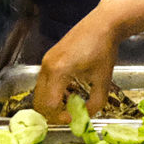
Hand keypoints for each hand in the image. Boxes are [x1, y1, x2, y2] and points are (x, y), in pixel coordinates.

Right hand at [34, 5, 120, 123]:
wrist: (102, 23)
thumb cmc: (104, 49)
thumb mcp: (104, 79)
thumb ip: (96, 101)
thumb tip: (87, 115)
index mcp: (59, 71)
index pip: (49, 104)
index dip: (58, 116)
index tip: (72, 119)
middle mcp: (47, 66)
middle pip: (39, 100)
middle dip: (52, 113)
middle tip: (69, 116)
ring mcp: (46, 61)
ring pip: (39, 91)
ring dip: (51, 102)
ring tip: (69, 105)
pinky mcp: (48, 58)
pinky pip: (44, 81)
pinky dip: (51, 92)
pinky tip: (68, 92)